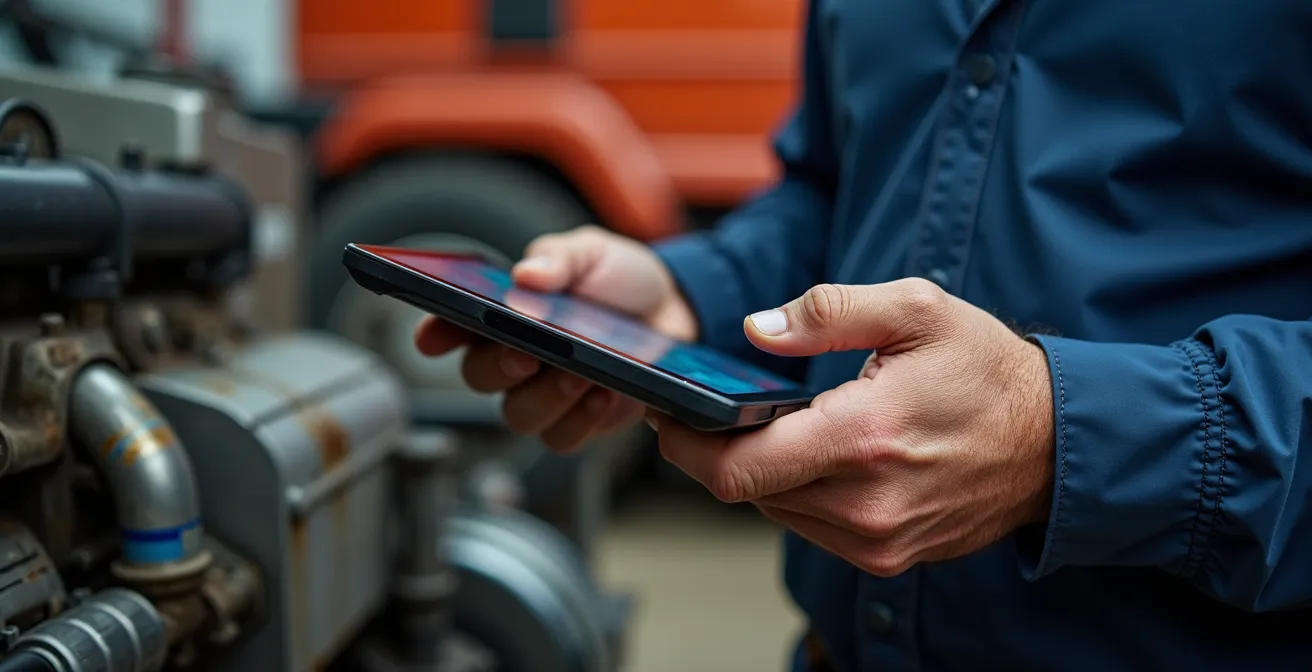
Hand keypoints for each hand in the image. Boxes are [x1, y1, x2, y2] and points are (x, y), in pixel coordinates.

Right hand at [415, 226, 697, 451]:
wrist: (673, 310)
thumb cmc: (617, 278)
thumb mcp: (590, 253)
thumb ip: (559, 259)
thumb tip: (527, 274)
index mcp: (503, 313)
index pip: (452, 326)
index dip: (435, 334)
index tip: (432, 338)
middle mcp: (514, 358)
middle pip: (479, 378)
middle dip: (500, 368)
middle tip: (529, 355)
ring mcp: (545, 394)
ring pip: (519, 416)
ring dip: (547, 398)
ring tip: (580, 376)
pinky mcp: (580, 421)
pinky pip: (563, 438)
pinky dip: (583, 421)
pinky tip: (606, 396)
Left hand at [649, 279, 1054, 575]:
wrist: (1057, 442)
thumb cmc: (989, 372)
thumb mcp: (916, 309)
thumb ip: (827, 312)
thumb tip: (756, 329)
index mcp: (863, 438)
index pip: (738, 466)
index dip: (686, 442)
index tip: (664, 414)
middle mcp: (866, 503)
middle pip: (746, 493)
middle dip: (713, 452)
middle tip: (700, 414)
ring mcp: (878, 539)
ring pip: (775, 511)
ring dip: (755, 473)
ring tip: (759, 428)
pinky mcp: (888, 555)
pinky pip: (811, 528)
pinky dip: (794, 494)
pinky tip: (807, 457)